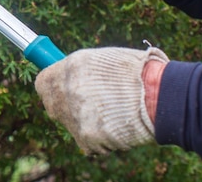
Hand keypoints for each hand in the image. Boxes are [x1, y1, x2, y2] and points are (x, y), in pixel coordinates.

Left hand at [35, 46, 168, 154]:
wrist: (159, 94)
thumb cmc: (135, 72)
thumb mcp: (101, 59)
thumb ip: (78, 71)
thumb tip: (65, 77)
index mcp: (69, 68)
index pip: (42, 83)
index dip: (52, 87)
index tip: (59, 89)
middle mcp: (66, 91)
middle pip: (53, 106)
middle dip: (67, 107)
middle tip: (89, 105)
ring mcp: (75, 115)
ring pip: (72, 125)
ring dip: (86, 123)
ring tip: (113, 114)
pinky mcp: (87, 137)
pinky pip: (88, 143)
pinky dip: (100, 140)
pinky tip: (117, 127)